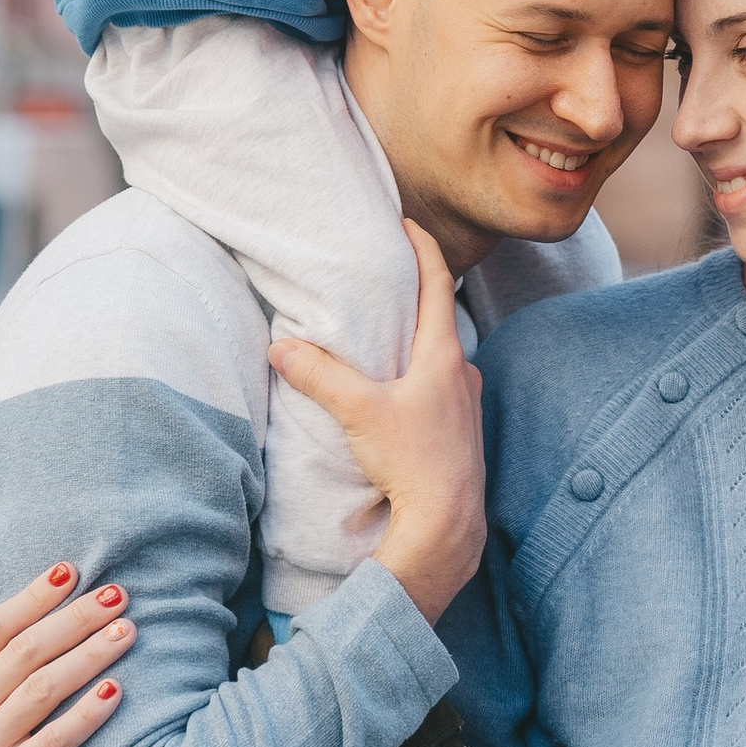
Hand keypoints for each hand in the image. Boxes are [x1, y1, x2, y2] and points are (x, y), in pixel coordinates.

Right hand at [0, 562, 133, 746]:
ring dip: (89, 654)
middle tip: (119, 594)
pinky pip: (51, 742)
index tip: (73, 568)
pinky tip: (118, 692)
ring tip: (129, 632)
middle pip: (23, 651)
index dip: (33, 596)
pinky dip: (86, 713)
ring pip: (40, 688)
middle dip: (74, 618)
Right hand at [269, 222, 486, 622]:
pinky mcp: (459, 430)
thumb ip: (319, 376)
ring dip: (415, 338)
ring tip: (384, 330)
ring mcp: (465, 403)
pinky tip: (395, 388)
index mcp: (444, 355)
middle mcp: (462, 372)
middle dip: (415, 291)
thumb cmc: (413, 463)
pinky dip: (418, 372)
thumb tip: (281, 348)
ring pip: (439, 354)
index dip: (423, 246)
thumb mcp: (359, 413)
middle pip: (440, 315)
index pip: (439, 281)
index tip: (406, 221)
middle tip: (387, 273)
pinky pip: (438, 385)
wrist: (447, 525)